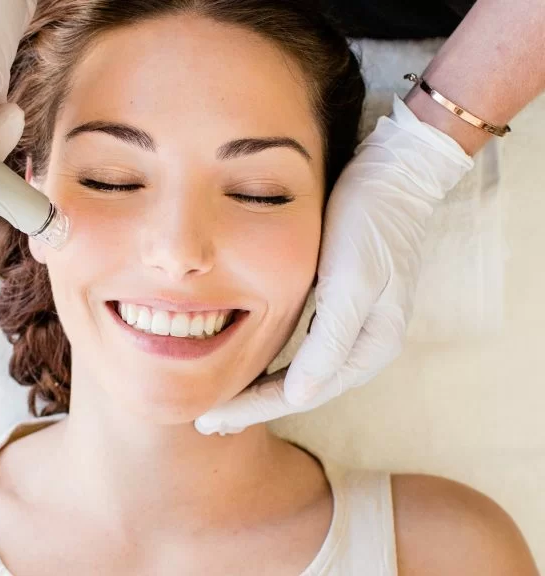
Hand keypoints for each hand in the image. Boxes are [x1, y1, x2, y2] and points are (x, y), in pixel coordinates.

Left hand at [195, 95, 474, 435]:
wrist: (392, 176)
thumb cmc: (369, 223)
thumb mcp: (352, 281)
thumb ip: (329, 342)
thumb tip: (301, 396)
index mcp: (369, 347)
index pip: (303, 394)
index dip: (255, 409)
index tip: (212, 420)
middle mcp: (361, 344)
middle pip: (298, 390)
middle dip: (251, 406)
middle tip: (206, 422)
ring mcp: (350, 326)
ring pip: (296, 372)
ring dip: (257, 388)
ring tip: (219, 401)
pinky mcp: (336, 305)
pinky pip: (297, 347)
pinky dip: (268, 359)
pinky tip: (241, 359)